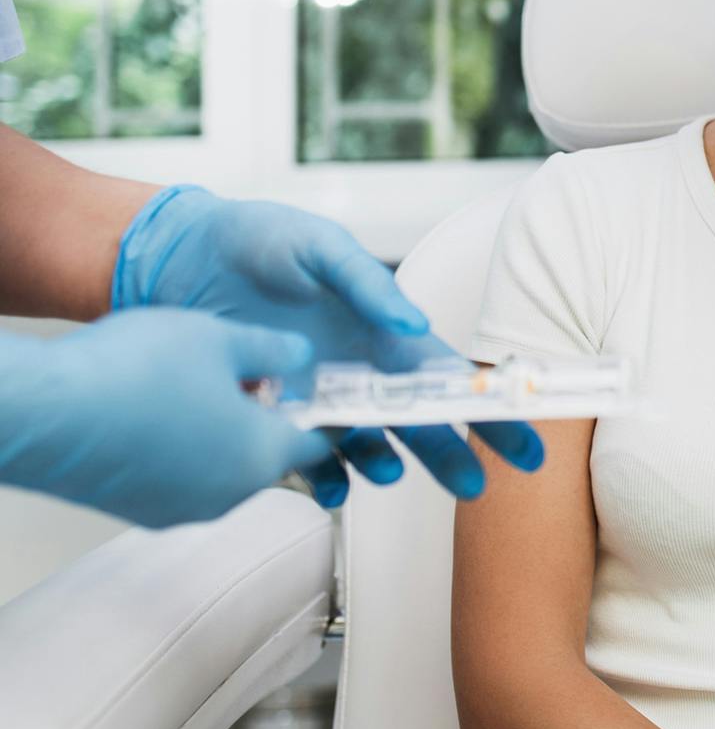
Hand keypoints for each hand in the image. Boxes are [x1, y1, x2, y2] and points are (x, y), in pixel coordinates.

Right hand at [0, 309, 332, 527]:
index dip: (334, 414)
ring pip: (226, 467)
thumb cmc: (127, 376)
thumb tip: (301, 357)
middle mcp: (228, 494)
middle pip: (273, 455)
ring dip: (226, 432)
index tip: (337, 399)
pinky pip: (183, 478)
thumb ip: (276, 350)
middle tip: (262, 380)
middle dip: (272, 418)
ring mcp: (180, 507)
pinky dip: (187, 449)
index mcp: (262, 455)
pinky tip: (163, 409)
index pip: (324, 443)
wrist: (43, 412)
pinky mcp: (139, 509)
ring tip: (203, 385)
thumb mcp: (223, 338)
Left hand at [112, 190, 543, 503]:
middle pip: (420, 423)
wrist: (180, 257)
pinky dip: (323, 479)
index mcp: (384, 332)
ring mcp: (320, 398)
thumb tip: (414, 323)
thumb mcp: (319, 247)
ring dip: (383, 465)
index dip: (488, 410)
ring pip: (370, 447)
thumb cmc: (258, 239)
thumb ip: (366, 283)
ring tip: (386, 472)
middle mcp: (360, 371)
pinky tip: (328, 488)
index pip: (449, 377)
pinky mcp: (275, 416)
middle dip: (453, 455)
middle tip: (475, 488)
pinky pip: (308, 461)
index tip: (521, 442)